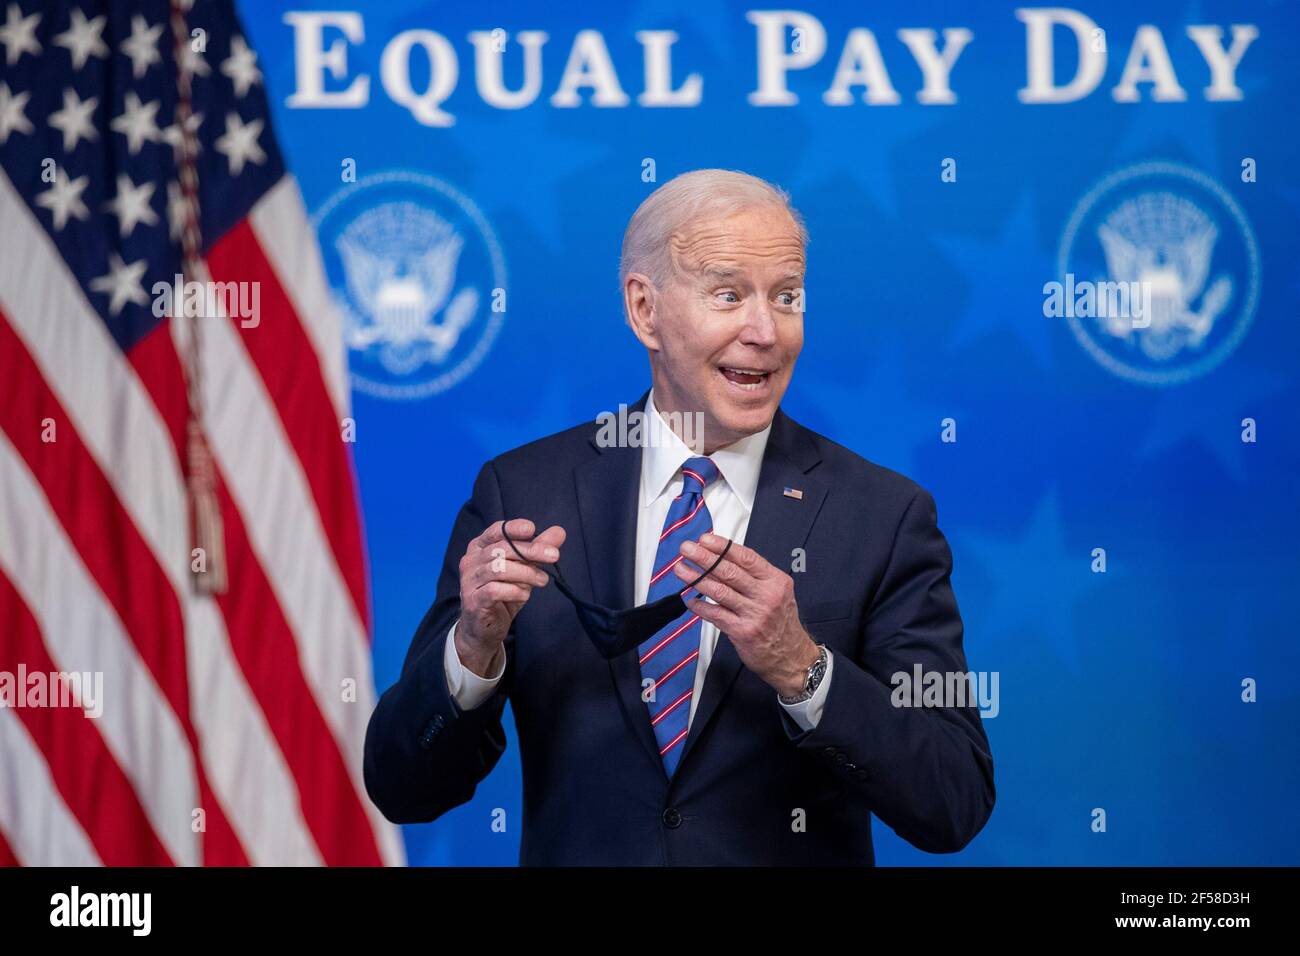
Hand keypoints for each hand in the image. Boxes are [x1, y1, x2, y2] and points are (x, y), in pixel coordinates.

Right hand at [456, 518, 565, 676]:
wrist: (484, 628)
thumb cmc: (503, 594)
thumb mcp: (524, 569)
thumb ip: (538, 550)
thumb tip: (560, 532)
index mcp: (480, 547)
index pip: (496, 531)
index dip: (513, 528)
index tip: (532, 529)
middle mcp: (471, 560)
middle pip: (502, 549)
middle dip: (531, 550)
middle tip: (554, 555)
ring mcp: (469, 580)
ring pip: (499, 569)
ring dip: (526, 573)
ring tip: (543, 580)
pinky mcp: (473, 600)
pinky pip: (494, 590)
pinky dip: (514, 591)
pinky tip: (524, 595)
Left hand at [673, 533, 819, 697]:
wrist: (791, 656)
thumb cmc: (780, 621)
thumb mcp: (777, 592)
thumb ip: (754, 576)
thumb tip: (721, 558)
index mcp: (775, 580)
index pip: (746, 557)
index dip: (723, 547)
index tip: (704, 539)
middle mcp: (766, 595)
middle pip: (730, 571)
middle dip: (704, 558)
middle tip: (686, 549)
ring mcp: (755, 614)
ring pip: (720, 591)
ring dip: (696, 579)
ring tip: (681, 570)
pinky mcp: (743, 631)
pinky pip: (716, 615)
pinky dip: (701, 607)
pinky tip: (690, 600)